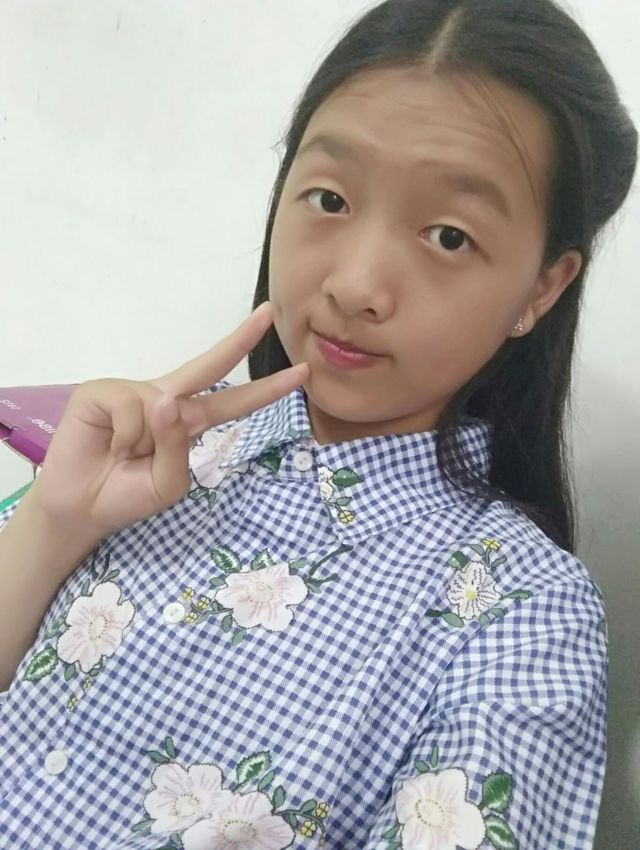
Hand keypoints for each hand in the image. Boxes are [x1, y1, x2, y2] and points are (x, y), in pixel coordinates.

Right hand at [24, 302, 308, 540]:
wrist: (80, 509)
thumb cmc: (127, 495)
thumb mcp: (168, 483)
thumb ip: (178, 448)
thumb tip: (166, 401)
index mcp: (188, 421)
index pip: (234, 402)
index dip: (267, 389)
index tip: (301, 373)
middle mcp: (166, 398)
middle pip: (210, 365)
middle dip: (241, 339)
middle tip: (268, 312)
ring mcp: (134, 391)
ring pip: (160, 408)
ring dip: (141, 444)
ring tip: (121, 455)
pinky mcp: (101, 391)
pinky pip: (128, 409)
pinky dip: (120, 436)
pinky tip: (106, 444)